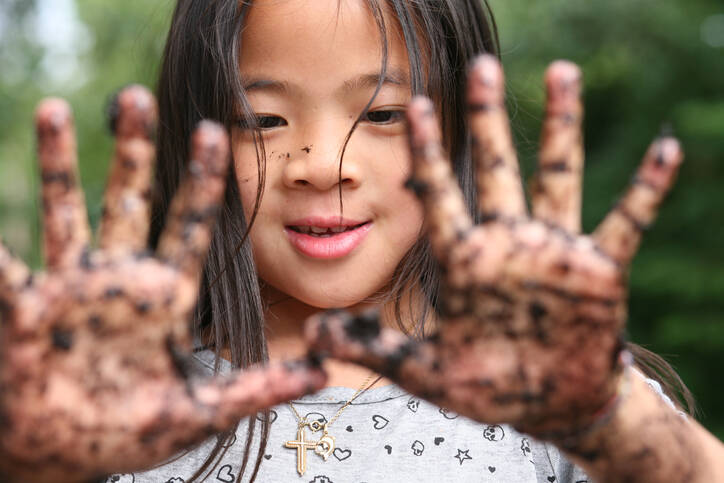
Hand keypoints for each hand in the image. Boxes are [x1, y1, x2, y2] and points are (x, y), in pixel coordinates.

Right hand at [0, 87, 325, 482]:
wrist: (67, 457)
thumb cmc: (130, 433)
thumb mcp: (202, 412)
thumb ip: (259, 387)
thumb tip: (323, 372)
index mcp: (165, 296)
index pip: (190, 226)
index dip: (202, 181)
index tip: (214, 132)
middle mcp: (120, 279)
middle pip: (130, 201)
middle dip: (134, 152)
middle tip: (139, 96)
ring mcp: (72, 287)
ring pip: (67, 211)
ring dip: (60, 161)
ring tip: (56, 108)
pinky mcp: (28, 307)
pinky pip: (5, 268)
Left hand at [306, 56, 681, 437]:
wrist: (549, 405)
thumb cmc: (488, 387)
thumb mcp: (426, 373)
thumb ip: (375, 349)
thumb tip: (314, 337)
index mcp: (464, 261)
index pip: (441, 194)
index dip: (428, 151)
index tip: (416, 105)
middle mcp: (507, 244)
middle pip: (496, 168)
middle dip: (488, 119)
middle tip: (482, 67)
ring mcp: (553, 252)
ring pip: (557, 177)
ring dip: (562, 128)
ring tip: (561, 73)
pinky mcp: (598, 271)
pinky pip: (626, 222)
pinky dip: (645, 190)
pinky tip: (665, 150)